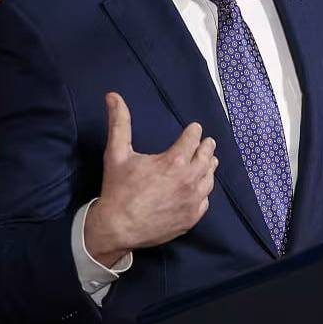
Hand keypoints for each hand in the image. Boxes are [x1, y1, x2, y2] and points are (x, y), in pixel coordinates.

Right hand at [84, 93, 217, 265]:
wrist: (117, 228)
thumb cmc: (118, 189)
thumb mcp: (117, 153)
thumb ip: (119, 123)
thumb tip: (112, 95)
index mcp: (175, 161)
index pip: (194, 138)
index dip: (194, 131)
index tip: (194, 129)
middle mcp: (190, 179)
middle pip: (207, 156)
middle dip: (206, 147)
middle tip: (206, 143)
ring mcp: (193, 200)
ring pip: (209, 178)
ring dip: (208, 168)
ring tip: (206, 162)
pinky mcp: (192, 217)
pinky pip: (205, 200)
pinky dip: (203, 191)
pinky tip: (199, 188)